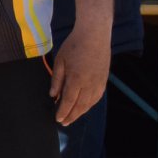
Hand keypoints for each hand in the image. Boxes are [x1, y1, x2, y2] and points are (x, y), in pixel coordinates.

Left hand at [52, 0, 114, 125]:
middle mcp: (89, 83)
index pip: (69, 101)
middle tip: (64, 123)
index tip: (58, 119)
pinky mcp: (104, 79)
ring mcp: (99, 82)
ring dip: (81, 112)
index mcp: (76, 79)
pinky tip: (85, 107)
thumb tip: (53, 95)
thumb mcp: (60, 61)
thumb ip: (56, 80)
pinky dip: (90, 104)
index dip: (63, 111)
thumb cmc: (74, 45)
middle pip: (80, 105)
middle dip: (72, 115)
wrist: (95, 35)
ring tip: (72, 117)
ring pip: (90, 103)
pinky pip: (97, 96)